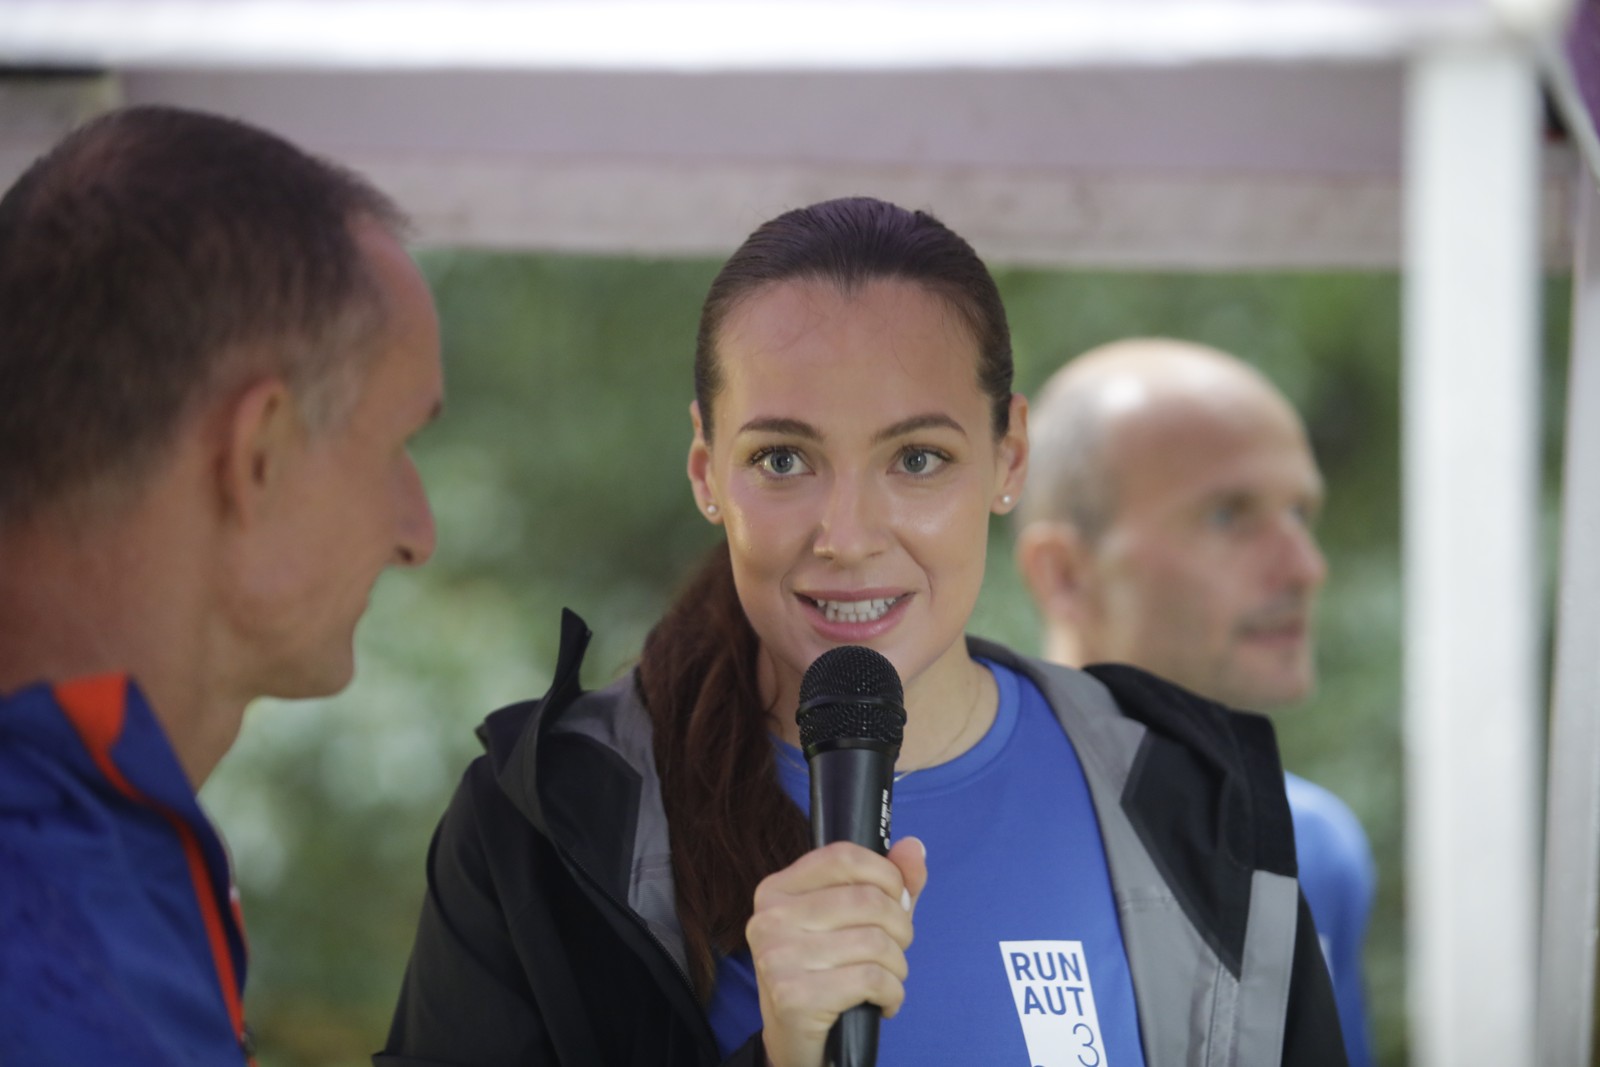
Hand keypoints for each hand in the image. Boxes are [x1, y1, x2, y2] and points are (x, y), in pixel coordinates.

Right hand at [748, 837, 926, 1066]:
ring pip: (874, 941)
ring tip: (890, 977)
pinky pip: (872, 978)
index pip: (843, 857)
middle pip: (866, 900)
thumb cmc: (824, 974)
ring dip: (898, 965)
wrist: (794, 1041)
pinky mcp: (794, 996)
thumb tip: (914, 847)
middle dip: (900, 926)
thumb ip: (885, 883)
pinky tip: (885, 1002)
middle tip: (897, 947)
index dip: (886, 874)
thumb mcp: (852, 922)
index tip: (898, 898)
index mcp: (777, 890)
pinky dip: (893, 993)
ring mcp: (778, 957)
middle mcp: (769, 919)